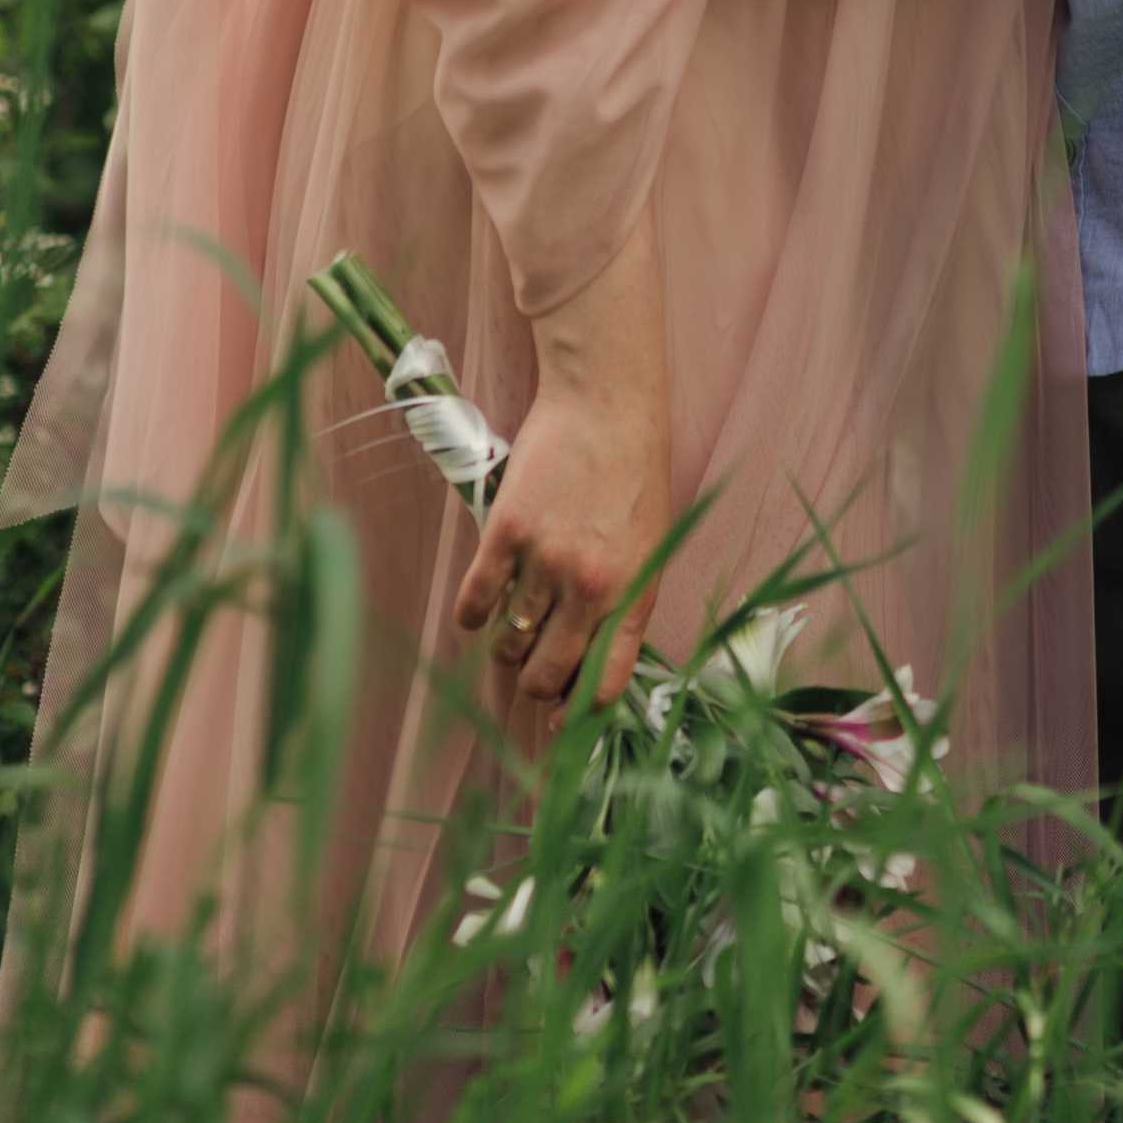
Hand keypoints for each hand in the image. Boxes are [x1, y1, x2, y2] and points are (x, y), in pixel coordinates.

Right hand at [456, 214, 668, 709]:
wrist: (607, 400)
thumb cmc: (635, 471)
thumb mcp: (650, 546)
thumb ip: (624, 604)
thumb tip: (591, 662)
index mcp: (633, 594)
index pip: (602, 685)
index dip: (577, 715)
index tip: (562, 721)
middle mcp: (589, 588)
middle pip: (545, 675)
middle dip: (535, 682)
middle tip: (530, 664)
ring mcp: (545, 562)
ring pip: (508, 644)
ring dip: (506, 643)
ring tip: (512, 619)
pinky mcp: (506, 533)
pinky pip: (476, 602)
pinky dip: (472, 614)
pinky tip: (478, 606)